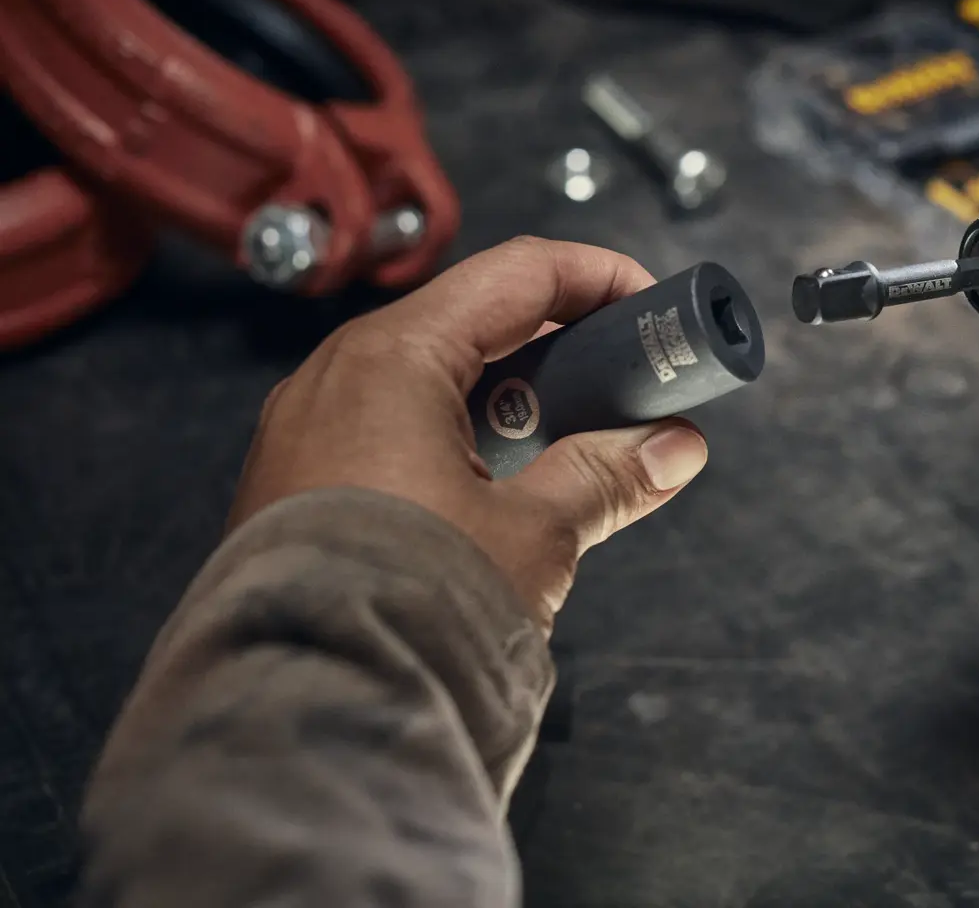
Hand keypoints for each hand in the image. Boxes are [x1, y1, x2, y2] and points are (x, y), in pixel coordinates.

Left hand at [228, 236, 709, 630]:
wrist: (301, 711)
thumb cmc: (403, 604)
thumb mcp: (533, 534)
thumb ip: (607, 476)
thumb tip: (673, 448)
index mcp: (392, 358)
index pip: (519, 274)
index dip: (601, 279)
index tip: (655, 309)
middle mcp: (338, 377)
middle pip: (476, 321)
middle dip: (566, 346)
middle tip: (631, 383)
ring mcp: (309, 430)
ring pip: (434, 379)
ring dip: (517, 400)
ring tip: (580, 447)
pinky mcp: (299, 484)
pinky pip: (395, 428)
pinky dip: (464, 439)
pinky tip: (510, 490)